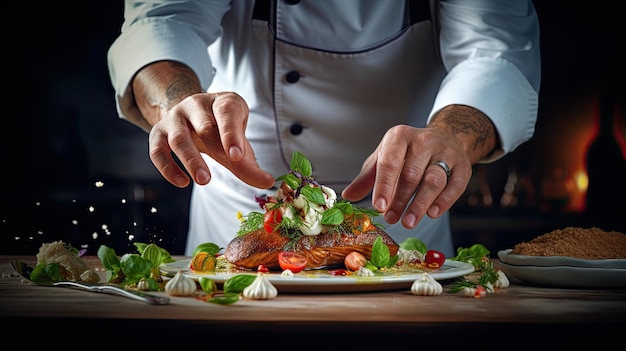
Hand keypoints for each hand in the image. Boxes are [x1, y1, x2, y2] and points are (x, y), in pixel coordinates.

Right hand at [131, 61, 273, 188]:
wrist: (190, 114)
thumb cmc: (220, 129)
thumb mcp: (238, 140)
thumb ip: (248, 163)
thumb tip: (266, 182)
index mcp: (222, 102)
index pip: (226, 113)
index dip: (231, 134)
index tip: (237, 156)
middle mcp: (196, 105)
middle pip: (205, 126)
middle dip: (215, 150)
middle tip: (228, 169)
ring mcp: (175, 118)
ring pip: (179, 138)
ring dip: (191, 160)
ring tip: (204, 181)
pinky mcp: (158, 132)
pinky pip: (158, 150)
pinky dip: (167, 168)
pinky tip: (182, 182)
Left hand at [341, 105, 495, 228]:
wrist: (446, 137)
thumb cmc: (410, 152)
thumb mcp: (385, 156)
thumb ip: (367, 177)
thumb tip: (348, 196)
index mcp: (399, 137)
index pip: (389, 162)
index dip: (384, 186)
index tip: (379, 207)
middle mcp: (423, 141)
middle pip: (411, 174)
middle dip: (400, 200)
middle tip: (391, 218)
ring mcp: (445, 152)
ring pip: (433, 180)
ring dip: (420, 204)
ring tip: (408, 221)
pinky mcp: (463, 164)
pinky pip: (456, 185)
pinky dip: (444, 201)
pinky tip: (433, 213)